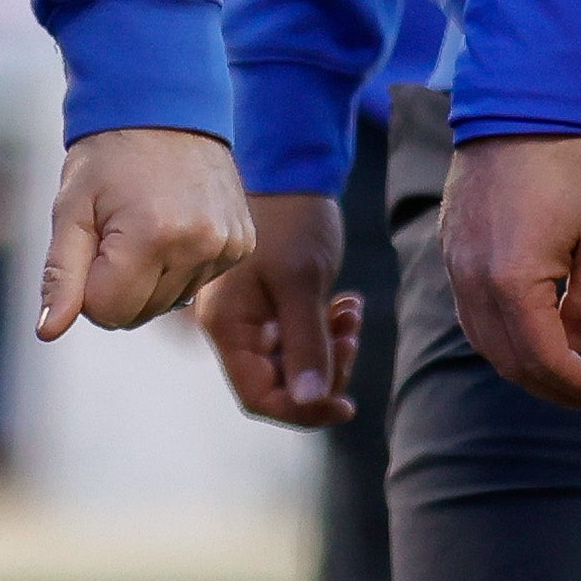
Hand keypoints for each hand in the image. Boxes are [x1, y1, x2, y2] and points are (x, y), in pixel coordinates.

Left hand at [37, 127, 251, 339]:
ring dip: (149, 277)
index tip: (92, 243)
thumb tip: (48, 332)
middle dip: (118, 284)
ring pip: (168, 304)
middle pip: (139, 314)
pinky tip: (174, 225)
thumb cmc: (110, 157)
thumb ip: (61, 275)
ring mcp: (227, 246)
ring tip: (147, 223)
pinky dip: (178, 265)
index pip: (107, 313)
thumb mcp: (71, 209)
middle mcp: (199, 245)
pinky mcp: (242, 245)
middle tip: (117, 230)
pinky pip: (196, 285)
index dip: (88, 286)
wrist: (168, 107)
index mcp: (152, 235)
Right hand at [195, 190, 365, 426]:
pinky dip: (328, 328)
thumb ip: (305, 344)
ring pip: (297, 361)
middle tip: (352, 338)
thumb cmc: (289, 220)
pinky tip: (349, 303)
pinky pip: (303, 335)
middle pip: (280, 383)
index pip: (258, 396)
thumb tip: (309, 402)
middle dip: (324, 370)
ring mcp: (255, 316)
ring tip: (352, 314)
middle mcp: (236, 327)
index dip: (300, 409)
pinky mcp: (276, 303)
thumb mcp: (301, 282)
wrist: (292, 170)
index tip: (345, 404)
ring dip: (330, 347)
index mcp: (228, 327)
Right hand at [443, 133, 580, 412]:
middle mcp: (472, 280)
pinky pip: (470, 310)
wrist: (523, 99)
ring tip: (567, 367)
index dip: (580, 387)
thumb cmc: (575, 162)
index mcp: (512, 280)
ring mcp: (454, 262)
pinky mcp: (450, 245)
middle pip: (508, 361)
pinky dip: (501, 334)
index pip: (545, 360)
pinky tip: (533, 328)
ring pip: (483, 340)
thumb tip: (576, 340)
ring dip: (524, 364)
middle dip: (554, 387)